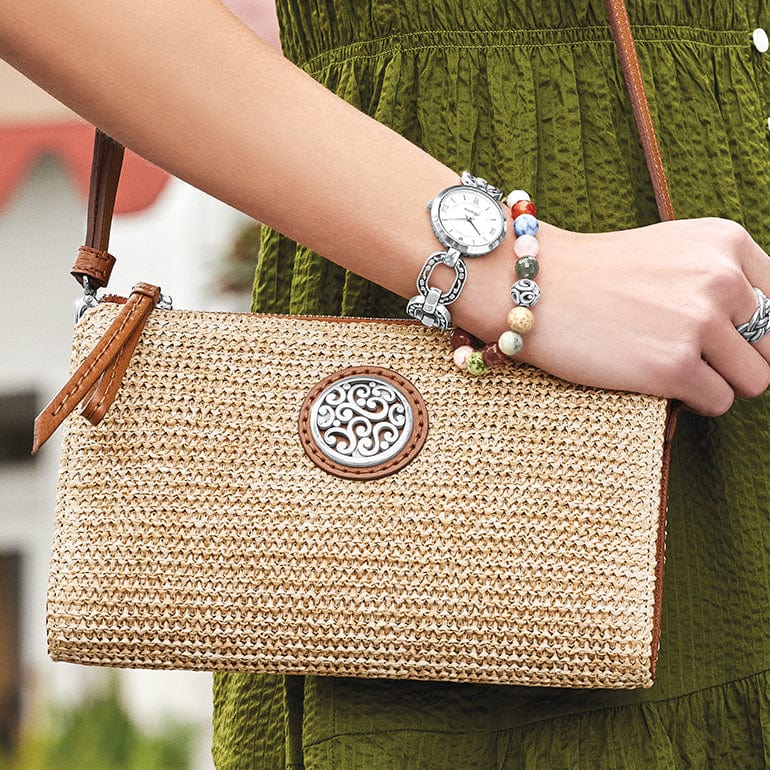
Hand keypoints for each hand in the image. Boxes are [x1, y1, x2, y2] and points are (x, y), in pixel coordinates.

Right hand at [454, 217, 769, 415]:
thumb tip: (765, 329)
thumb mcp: (673, 249)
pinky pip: (719, 402)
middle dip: (735, 357)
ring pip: (754, 380)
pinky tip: (654, 379)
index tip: (717, 336)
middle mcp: (723, 279)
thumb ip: (723, 274)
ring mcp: (699, 323)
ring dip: (717, 381)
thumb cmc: (594, 272)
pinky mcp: (672, 367)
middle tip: (685, 352)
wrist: (531, 287)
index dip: (749, 328)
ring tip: (670, 367)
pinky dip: (692, 400)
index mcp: (728, 243)